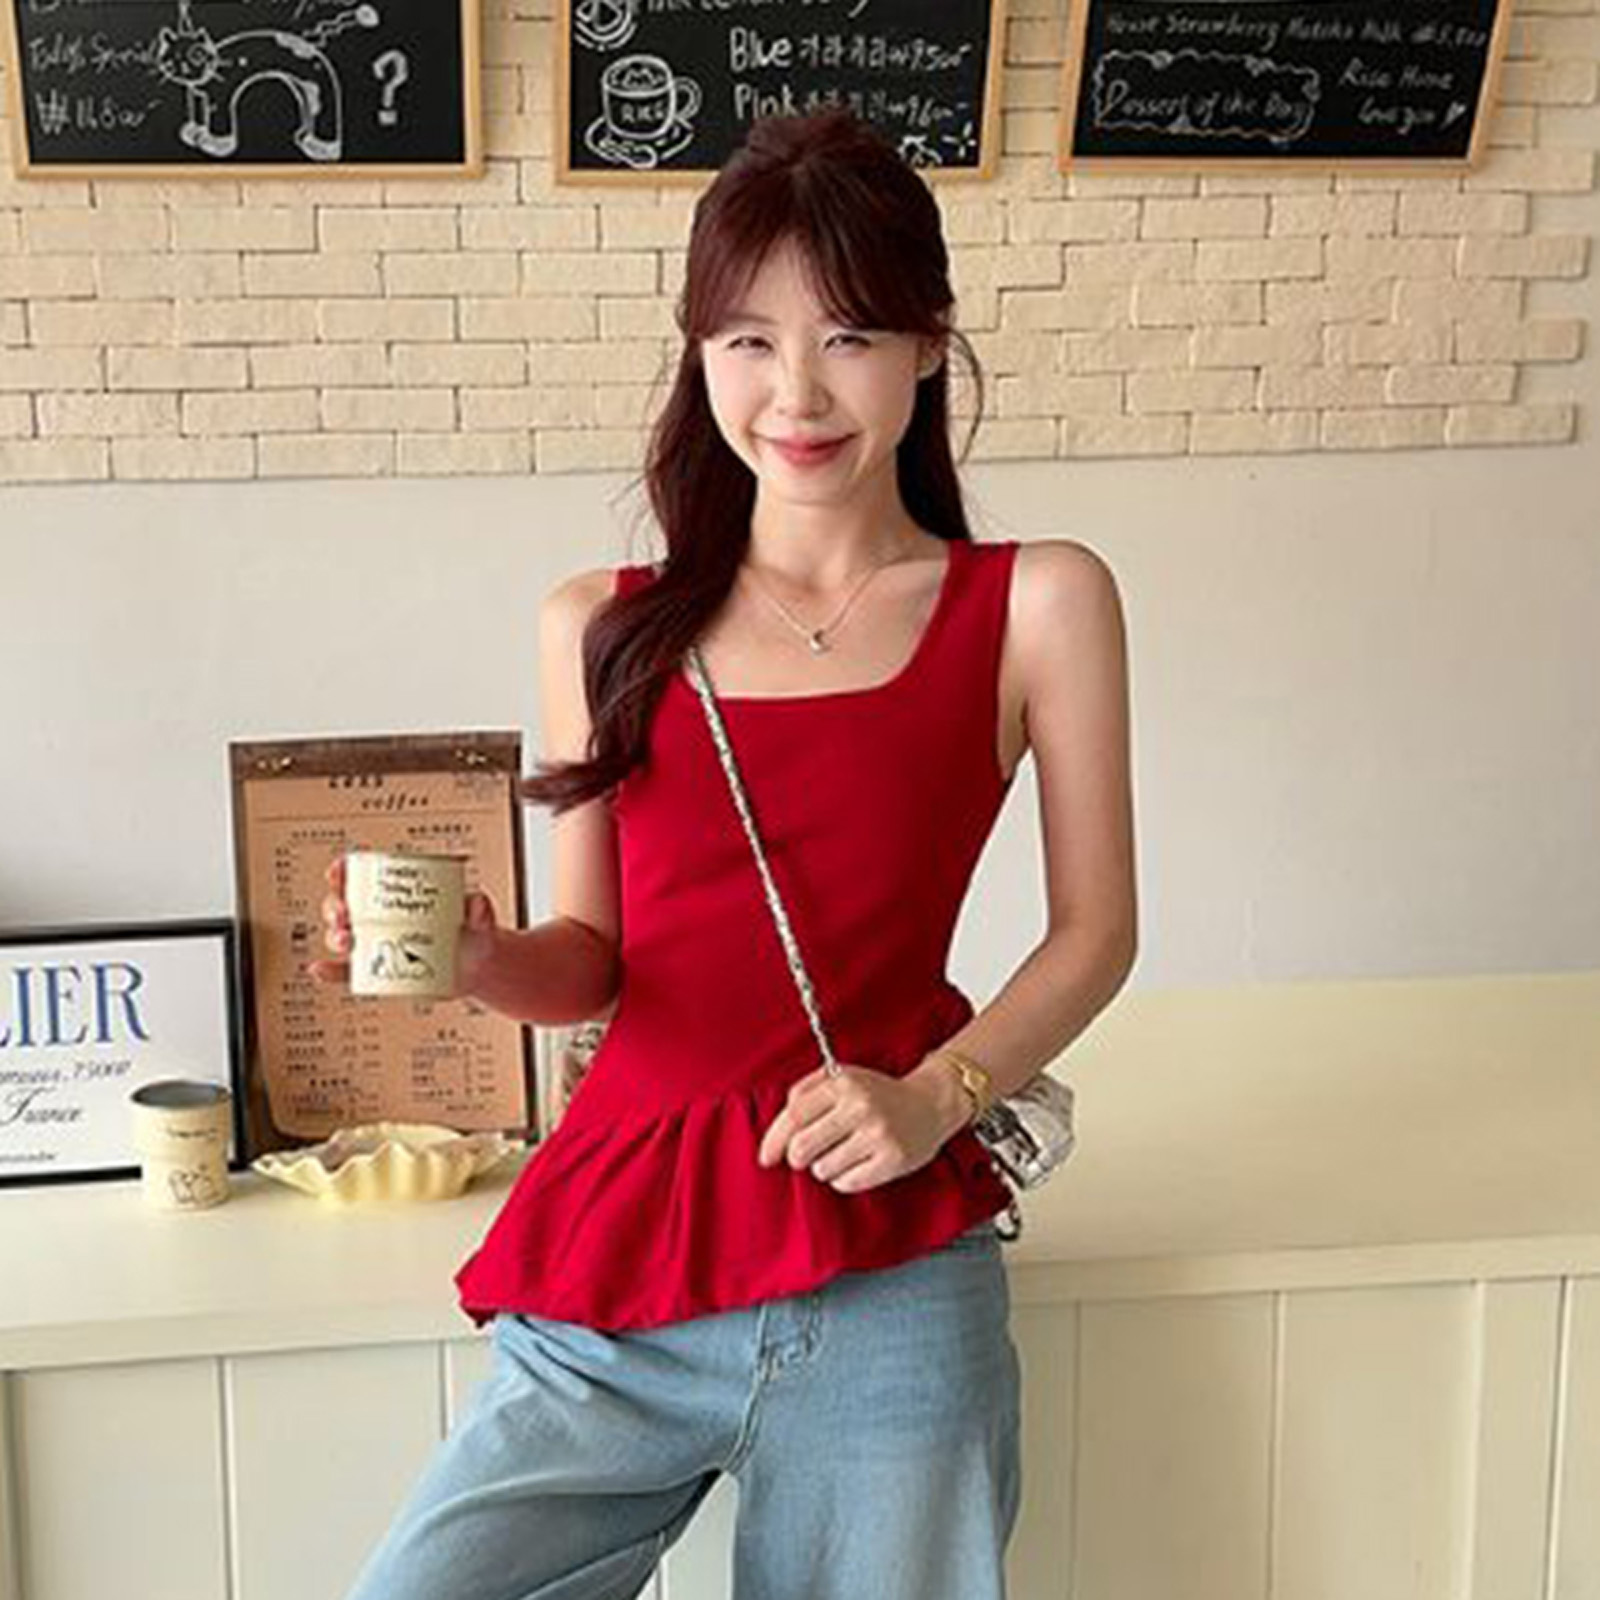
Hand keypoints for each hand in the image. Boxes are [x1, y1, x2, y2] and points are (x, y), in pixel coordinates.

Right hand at [305, 856, 499, 997]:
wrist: (478, 966)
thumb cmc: (472, 931)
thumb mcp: (478, 916)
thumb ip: (480, 908)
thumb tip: (477, 902)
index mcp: (398, 895)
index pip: (363, 877)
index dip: (344, 871)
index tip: (338, 871)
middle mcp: (379, 916)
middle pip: (343, 905)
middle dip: (335, 907)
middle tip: (344, 915)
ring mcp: (375, 943)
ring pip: (340, 936)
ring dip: (334, 936)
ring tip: (347, 942)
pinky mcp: (377, 970)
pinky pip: (345, 972)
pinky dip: (330, 972)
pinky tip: (320, 971)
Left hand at [755, 1061, 967, 1193]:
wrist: (931, 1102)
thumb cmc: (877, 1094)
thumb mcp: (842, 1078)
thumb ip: (805, 1092)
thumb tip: (777, 1132)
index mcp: (843, 1083)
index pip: (794, 1115)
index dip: (774, 1140)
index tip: (766, 1157)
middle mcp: (860, 1106)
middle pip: (802, 1147)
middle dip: (797, 1158)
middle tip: (806, 1156)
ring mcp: (878, 1134)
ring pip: (823, 1169)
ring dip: (824, 1167)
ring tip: (843, 1153)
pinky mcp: (893, 1159)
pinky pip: (847, 1183)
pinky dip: (844, 1179)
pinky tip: (857, 1163)